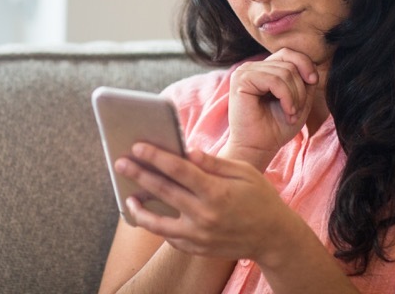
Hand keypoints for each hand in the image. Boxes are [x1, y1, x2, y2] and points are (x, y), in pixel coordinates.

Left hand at [114, 144, 295, 262]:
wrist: (274, 238)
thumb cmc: (260, 198)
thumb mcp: (244, 172)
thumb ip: (213, 162)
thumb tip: (188, 151)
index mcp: (216, 192)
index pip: (179, 171)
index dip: (156, 157)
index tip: (137, 146)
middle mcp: (205, 216)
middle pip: (164, 192)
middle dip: (139, 175)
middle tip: (120, 162)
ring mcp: (200, 236)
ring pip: (159, 224)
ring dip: (140, 210)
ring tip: (128, 197)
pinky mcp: (198, 249)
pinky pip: (171, 238)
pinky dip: (158, 226)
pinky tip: (150, 214)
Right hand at [221, 49, 321, 165]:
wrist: (258, 148)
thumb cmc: (276, 128)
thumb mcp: (298, 101)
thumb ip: (304, 82)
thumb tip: (311, 69)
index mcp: (263, 69)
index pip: (288, 53)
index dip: (305, 64)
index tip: (314, 83)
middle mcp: (252, 67)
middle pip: (289, 63)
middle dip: (300, 88)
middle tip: (297, 111)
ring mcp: (245, 71)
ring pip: (284, 72)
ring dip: (295, 96)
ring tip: (291, 114)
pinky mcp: (241, 80)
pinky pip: (274, 80)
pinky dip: (287, 97)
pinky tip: (287, 111)